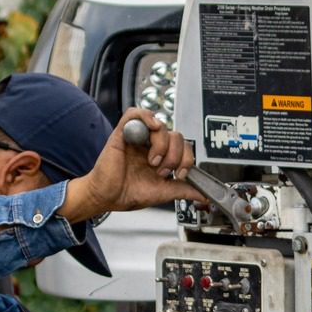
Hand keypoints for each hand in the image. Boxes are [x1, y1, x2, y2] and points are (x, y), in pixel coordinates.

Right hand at [62, 109, 202, 221]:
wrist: (107, 198)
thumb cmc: (128, 193)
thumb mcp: (163, 192)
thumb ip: (184, 190)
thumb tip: (204, 195)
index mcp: (162, 156)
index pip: (184, 145)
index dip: (187, 158)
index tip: (180, 174)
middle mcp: (151, 145)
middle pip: (175, 135)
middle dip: (174, 156)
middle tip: (162, 170)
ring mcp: (138, 137)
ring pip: (161, 125)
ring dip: (162, 145)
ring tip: (152, 161)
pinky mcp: (123, 133)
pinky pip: (135, 113)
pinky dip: (146, 116)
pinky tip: (151, 128)